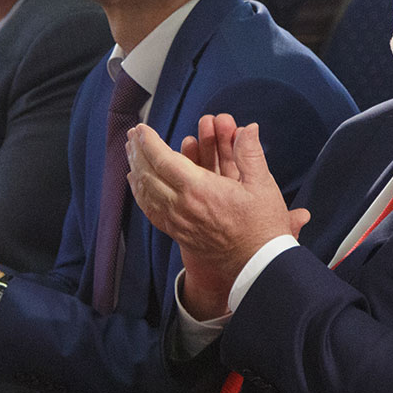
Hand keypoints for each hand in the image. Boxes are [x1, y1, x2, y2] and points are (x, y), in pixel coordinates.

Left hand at [126, 114, 307, 319]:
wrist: (257, 265)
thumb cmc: (261, 226)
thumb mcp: (262, 185)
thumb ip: (250, 153)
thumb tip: (249, 128)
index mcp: (199, 189)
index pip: (163, 160)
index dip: (148, 142)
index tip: (141, 129)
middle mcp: (181, 206)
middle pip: (148, 174)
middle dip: (138, 152)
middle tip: (132, 136)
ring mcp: (177, 222)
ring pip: (145, 193)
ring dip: (136, 170)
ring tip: (131, 153)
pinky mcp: (178, 234)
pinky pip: (151, 211)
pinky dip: (140, 194)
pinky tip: (136, 183)